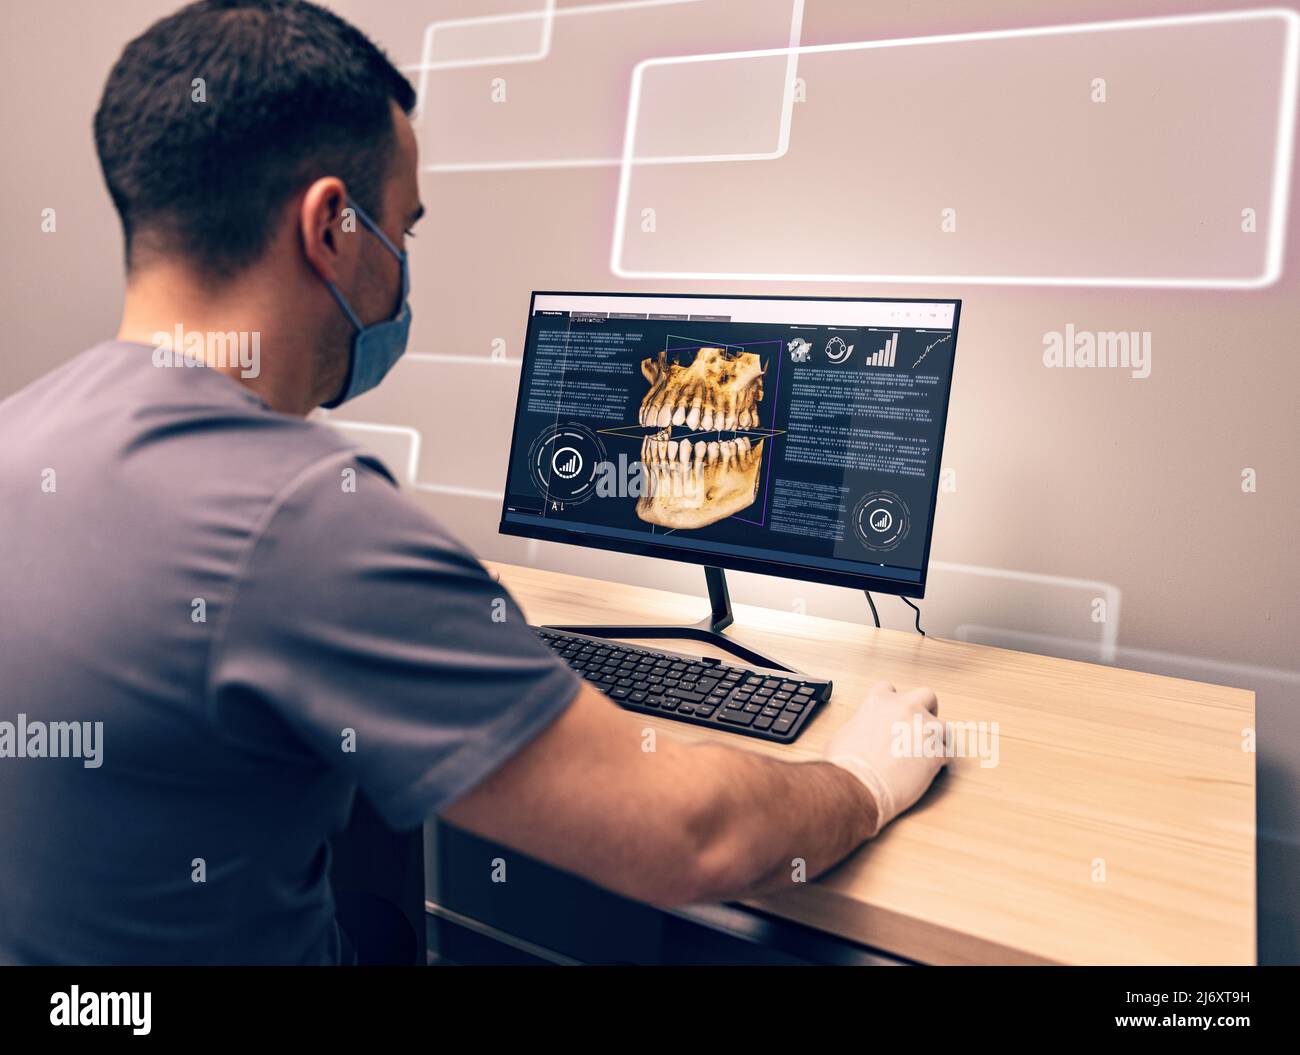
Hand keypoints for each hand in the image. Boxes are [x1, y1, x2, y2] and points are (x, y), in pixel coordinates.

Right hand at [822, 680, 947, 837]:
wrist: (857, 784)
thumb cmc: (845, 763)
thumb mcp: (844, 734)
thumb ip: (860, 726)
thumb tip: (861, 735)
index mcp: (879, 701)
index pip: (890, 689)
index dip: (892, 702)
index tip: (892, 714)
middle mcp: (905, 708)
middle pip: (926, 695)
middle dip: (926, 709)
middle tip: (918, 727)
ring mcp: (924, 728)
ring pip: (942, 727)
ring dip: (934, 739)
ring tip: (922, 756)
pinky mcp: (936, 752)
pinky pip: (946, 754)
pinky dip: (938, 761)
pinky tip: (925, 772)